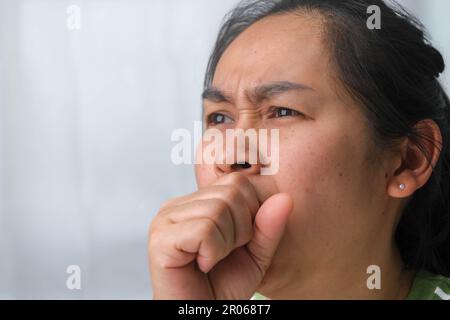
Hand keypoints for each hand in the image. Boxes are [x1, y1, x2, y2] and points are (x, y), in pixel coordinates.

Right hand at [148, 172, 292, 298]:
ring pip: (218, 210)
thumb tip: (285, 198)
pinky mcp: (160, 240)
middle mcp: (176, 206)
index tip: (237, 242)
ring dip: (227, 243)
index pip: (236, 182)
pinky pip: (204, 229)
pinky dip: (214, 251)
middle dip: (240, 229)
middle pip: (229, 192)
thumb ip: (269, 226)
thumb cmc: (224, 285)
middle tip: (224, 254)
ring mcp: (165, 220)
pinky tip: (203, 265)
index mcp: (195, 203)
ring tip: (213, 260)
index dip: (250, 213)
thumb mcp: (256, 253)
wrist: (202, 313)